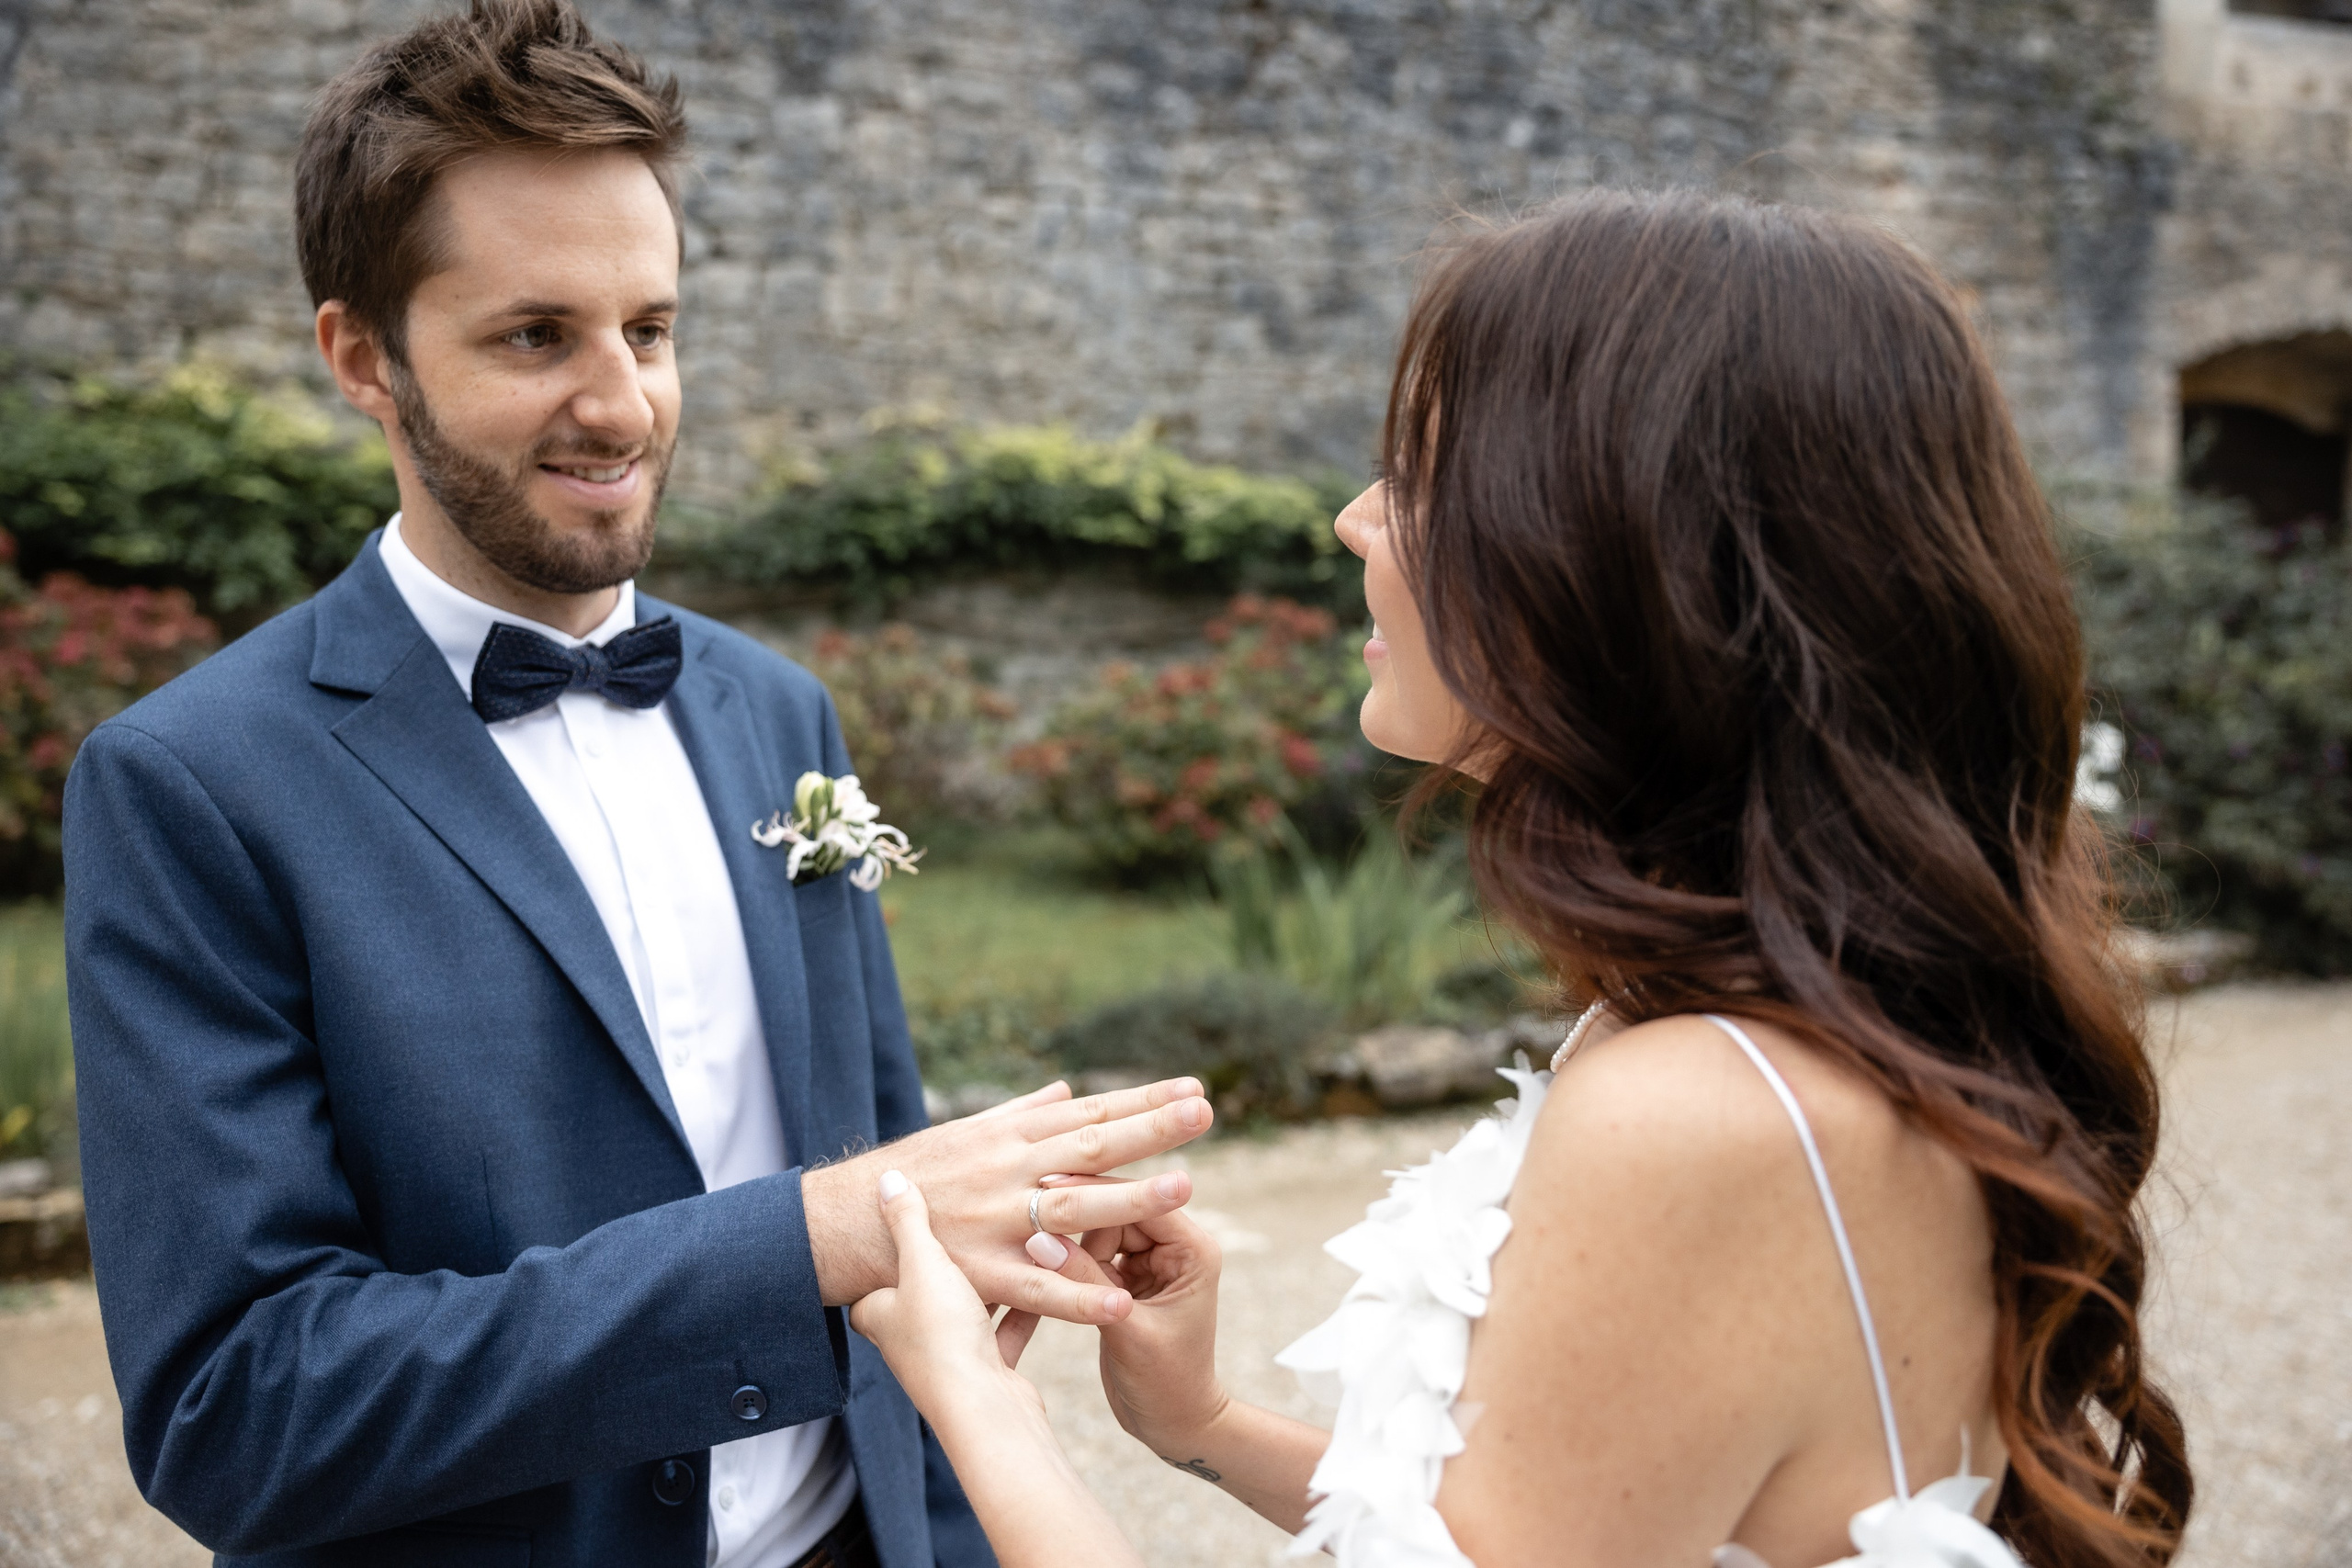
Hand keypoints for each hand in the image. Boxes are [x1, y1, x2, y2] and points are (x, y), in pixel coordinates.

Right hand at [802, 1077, 1212, 1324]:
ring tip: (1183, 1188)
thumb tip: (1067, 1090)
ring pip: (1072, 1207)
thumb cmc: (915, 1175)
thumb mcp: (967, 1133)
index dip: (1143, 1100)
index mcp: (1011, 1138)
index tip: (1193, 1087)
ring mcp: (996, 1221)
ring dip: (1127, 1198)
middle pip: (1090, 1146)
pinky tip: (1120, 1303)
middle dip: (1150, 1129)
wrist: (844, 1221)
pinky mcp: (980, 1272)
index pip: (1089, 1113)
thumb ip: (1022, 1114)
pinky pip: (1037, 1288)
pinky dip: (1077, 1297)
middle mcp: (1008, 1171)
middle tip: (1204, 1112)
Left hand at [850, 1171, 1066, 1422]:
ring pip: (969, 1310)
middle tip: (975, 1228)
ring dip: (994, 1284)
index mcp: (878, 1313)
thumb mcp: (923, 1262)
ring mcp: (946, 1358)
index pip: (871, 1275)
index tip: (911, 1219)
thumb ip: (908, 1219)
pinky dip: (1024, 1307)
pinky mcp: (985, 1371)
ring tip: (1018, 1246)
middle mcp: (907, 1339)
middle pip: (924, 1292)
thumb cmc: (941, 1334)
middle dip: (950, 1264)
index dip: (886, 1248)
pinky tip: (1048, 1280)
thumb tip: (888, 1177)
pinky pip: (1005, 1330)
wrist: (982, 1409)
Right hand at [1030, 1202, 1229, 1452]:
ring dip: (1069, 1244)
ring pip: (1098, 1232)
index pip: (1143, 1201)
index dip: (1096, 1190)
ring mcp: (1149, 1262)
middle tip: (1028, 1219)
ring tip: (1029, 1249)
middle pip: (1117, 1211)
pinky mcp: (1125, 1280)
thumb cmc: (1166, 1383)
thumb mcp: (1126, 1330)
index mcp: (1192, 1250)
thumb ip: (1085, 1284)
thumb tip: (1038, 1239)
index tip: (1046, 1186)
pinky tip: (1036, 1266)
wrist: (1172, 1423)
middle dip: (1076, 1220)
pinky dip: (1069, 1263)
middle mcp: (1174, 1248)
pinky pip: (1091, 1256)